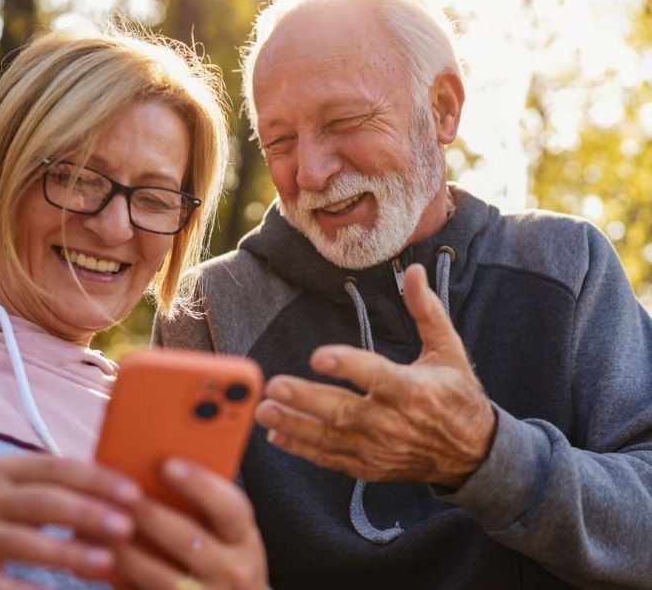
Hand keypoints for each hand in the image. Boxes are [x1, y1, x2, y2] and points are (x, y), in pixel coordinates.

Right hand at [0, 454, 141, 588]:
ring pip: (25, 543)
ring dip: (69, 554)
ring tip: (107, 563)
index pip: (56, 468)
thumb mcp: (10, 485)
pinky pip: (3, 587)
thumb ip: (54, 481)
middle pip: (44, 503)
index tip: (133, 492)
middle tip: (128, 526)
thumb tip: (120, 485)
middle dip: (89, 513)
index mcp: (5, 471)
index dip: (97, 479)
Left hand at [113, 458, 267, 589]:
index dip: (199, 484)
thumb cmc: (224, 561)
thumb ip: (205, 506)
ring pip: (161, 576)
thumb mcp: (228, 533)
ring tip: (100, 527)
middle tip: (120, 493)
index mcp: (244, 539)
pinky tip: (103, 563)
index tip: (167, 463)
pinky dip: (122, 580)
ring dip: (127, 551)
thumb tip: (159, 465)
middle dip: (149, 514)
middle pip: (188, 540)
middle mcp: (234, 571)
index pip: (230, 507)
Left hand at [255, 263, 495, 488]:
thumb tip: (412, 271)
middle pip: (345, 411)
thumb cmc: (456, 395)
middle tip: (274, 386)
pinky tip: (276, 435)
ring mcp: (380, 449)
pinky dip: (304, 449)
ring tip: (264, 411)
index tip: (318, 355)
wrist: (472, 454)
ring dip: (296, 425)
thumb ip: (427, 311)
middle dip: (306, 400)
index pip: (377, 377)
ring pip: (331, 438)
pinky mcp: (370, 467)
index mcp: (414, 390)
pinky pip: (332, 459)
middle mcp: (394, 423)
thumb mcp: (448, 351)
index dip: (348, 366)